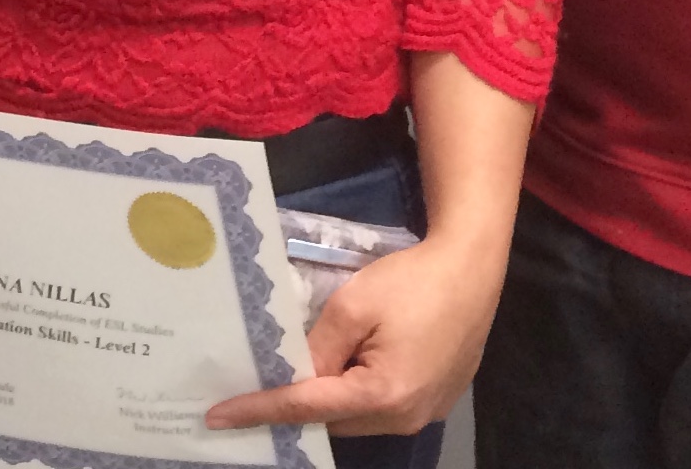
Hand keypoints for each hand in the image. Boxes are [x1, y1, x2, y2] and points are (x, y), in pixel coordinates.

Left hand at [206, 230, 501, 437]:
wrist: (471, 270)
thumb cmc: (412, 283)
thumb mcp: (352, 306)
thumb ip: (318, 347)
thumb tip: (296, 377)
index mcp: (383, 395)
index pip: (306, 408)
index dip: (260, 410)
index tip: (219, 417)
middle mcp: (405, 417)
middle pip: (333, 420)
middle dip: (296, 402)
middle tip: (259, 377)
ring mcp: (425, 413)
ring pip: (356, 417)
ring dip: (329, 396)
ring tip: (302, 365)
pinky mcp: (435, 400)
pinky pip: (382, 407)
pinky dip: (357, 391)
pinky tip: (346, 362)